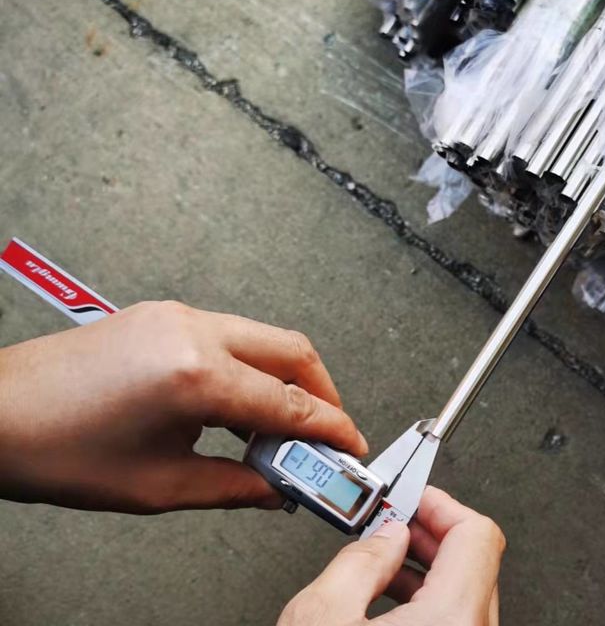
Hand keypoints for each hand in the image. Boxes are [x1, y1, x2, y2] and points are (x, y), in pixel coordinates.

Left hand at [0, 300, 366, 512]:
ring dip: (286, 379)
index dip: (329, 429)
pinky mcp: (165, 316)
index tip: (349, 446)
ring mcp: (178, 316)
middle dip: (322, 392)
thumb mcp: (157, 486)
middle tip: (327, 433)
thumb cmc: (56, 448)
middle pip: (293, 351)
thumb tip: (275, 488)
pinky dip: (251, 368)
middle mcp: (194, 331)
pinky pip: (231, 335)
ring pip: (264, 338)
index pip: (290, 402)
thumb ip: (233, 486)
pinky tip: (242, 405)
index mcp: (195, 374)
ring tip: (280, 430)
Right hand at [278, 487, 504, 625]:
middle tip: (392, 518)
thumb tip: (382, 533)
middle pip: (474, 559)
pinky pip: (456, 617)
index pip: (477, 533)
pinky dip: (428, 598)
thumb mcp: (321, 616)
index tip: (411, 495)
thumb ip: (358, 560)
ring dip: (426, 564)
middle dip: (428, 529)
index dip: (439, 503)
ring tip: (383, 555)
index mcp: (453, 619)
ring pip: (466, 590)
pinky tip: (388, 596)